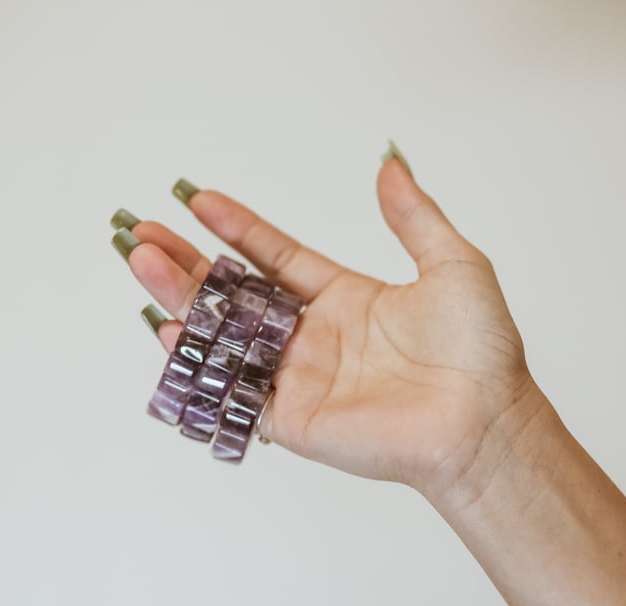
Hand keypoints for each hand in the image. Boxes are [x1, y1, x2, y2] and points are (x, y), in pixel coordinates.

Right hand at [119, 153, 534, 496]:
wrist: (483, 421)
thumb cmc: (479, 350)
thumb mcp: (452, 264)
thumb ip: (414, 215)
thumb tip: (390, 163)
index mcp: (345, 298)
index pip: (277, 257)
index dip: (239, 228)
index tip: (198, 199)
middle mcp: (314, 336)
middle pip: (236, 293)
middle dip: (189, 262)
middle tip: (142, 233)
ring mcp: (299, 377)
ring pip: (226, 334)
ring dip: (182, 299)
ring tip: (142, 262)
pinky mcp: (291, 418)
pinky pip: (234, 388)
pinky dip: (199, 363)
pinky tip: (170, 329)